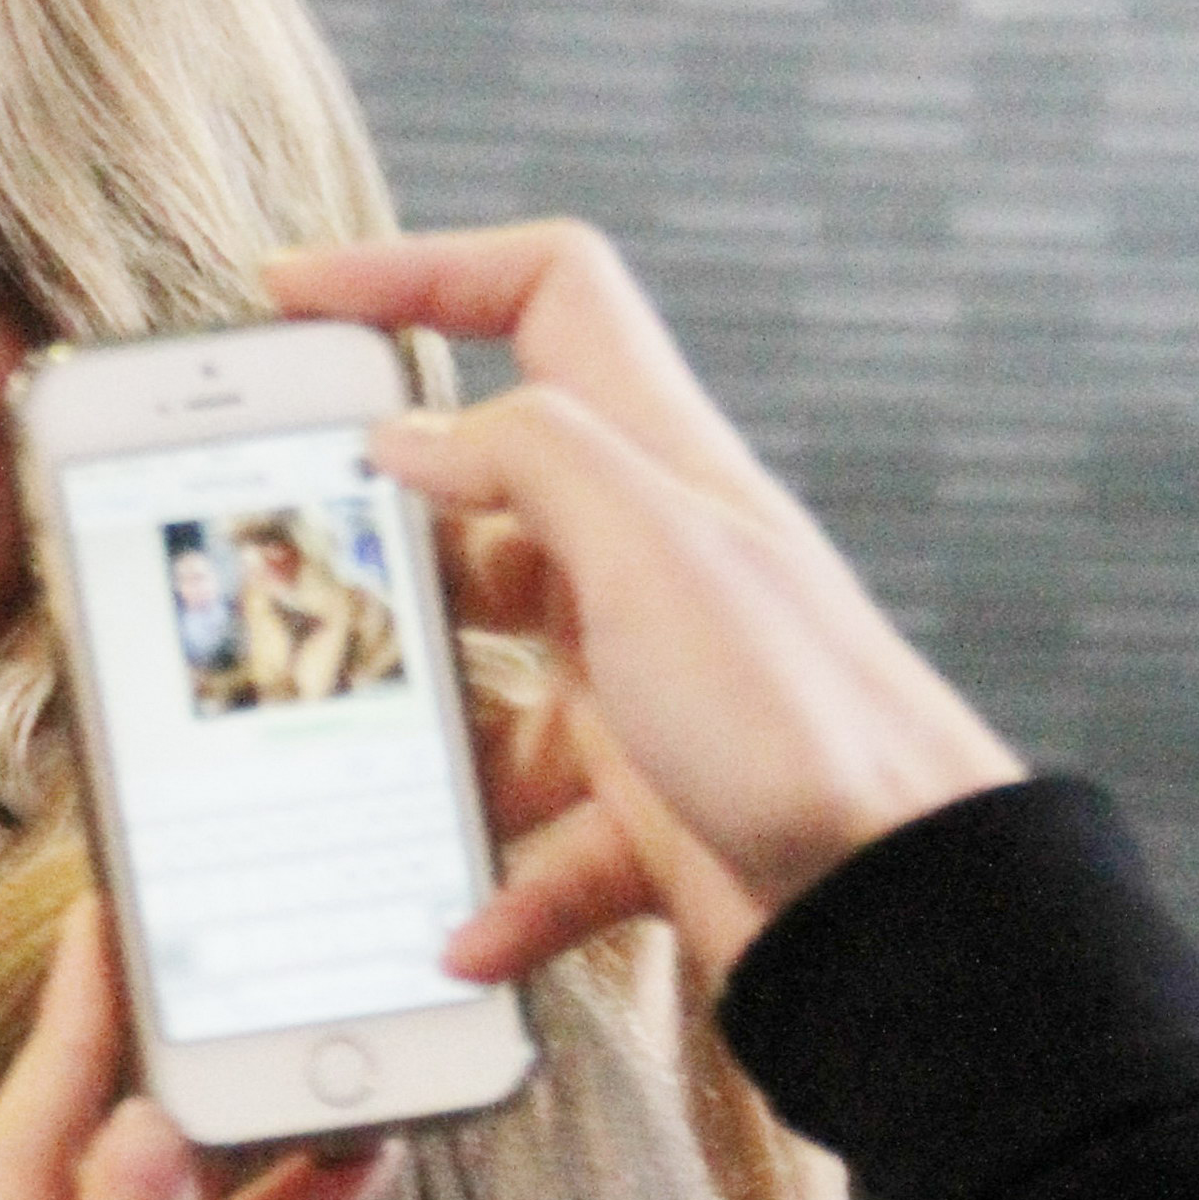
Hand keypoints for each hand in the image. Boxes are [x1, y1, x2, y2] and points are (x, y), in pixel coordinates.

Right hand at [267, 222, 1022, 981]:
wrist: (907, 910)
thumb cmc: (809, 720)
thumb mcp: (656, 552)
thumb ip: (533, 461)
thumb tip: (410, 432)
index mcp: (651, 464)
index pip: (544, 294)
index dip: (420, 269)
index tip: (296, 295)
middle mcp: (637, 562)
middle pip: (475, 508)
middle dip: (381, 554)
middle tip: (291, 590)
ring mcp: (635, 686)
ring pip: (482, 691)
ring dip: (427, 752)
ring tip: (366, 786)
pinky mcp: (640, 804)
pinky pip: (532, 840)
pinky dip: (495, 887)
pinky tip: (463, 930)